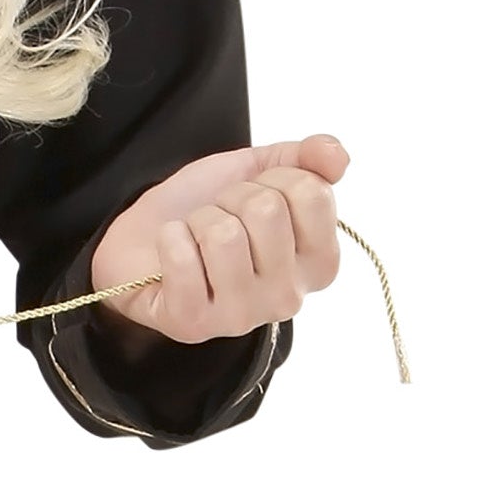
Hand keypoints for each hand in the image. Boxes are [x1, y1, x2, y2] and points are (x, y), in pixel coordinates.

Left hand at [88, 133, 346, 344]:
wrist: (140, 239)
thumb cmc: (206, 208)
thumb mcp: (256, 171)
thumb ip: (305, 159)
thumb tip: (337, 153)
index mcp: (317, 263)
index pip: (312, 193)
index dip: (272, 178)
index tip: (254, 195)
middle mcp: (290, 297)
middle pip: (267, 209)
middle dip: (230, 198)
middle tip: (218, 217)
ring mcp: (243, 316)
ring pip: (223, 234)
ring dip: (197, 220)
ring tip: (196, 238)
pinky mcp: (194, 323)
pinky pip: (183, 257)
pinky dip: (169, 239)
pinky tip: (173, 254)